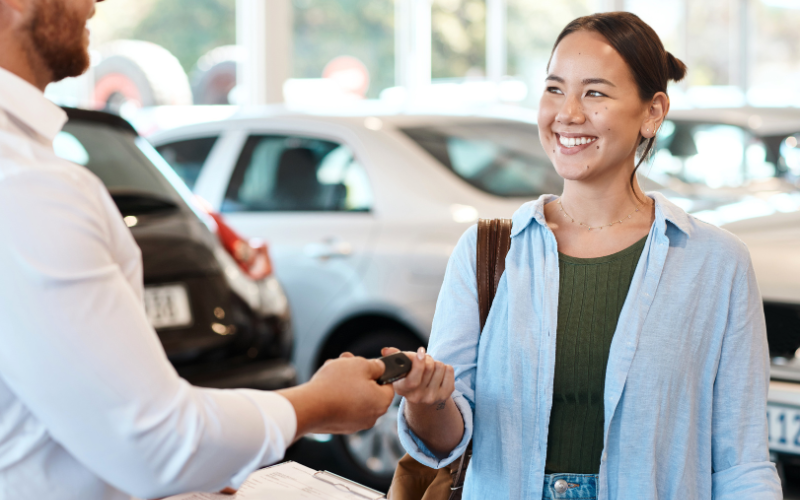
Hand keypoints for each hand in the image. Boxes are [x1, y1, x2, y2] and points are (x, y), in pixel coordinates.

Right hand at [279, 353, 394, 436]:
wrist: (309, 406)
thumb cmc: (337, 384)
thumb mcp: (360, 364)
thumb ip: (375, 366)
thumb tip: (379, 368)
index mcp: (382, 403)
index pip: (387, 385)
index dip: (376, 372)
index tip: (364, 364)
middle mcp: (372, 417)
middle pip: (369, 390)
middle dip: (357, 375)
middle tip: (346, 363)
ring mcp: (355, 424)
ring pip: (354, 397)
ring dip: (345, 382)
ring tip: (332, 370)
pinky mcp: (339, 426)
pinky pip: (343, 407)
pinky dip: (337, 396)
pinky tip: (325, 386)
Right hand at [382, 347, 454, 406]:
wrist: (423, 396)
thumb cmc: (410, 376)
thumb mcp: (401, 368)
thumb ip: (394, 357)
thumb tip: (386, 350)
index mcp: (402, 389)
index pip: (413, 379)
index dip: (418, 363)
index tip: (420, 351)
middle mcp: (417, 397)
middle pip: (429, 367)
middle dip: (427, 358)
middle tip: (424, 360)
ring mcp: (432, 398)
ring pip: (440, 366)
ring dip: (436, 363)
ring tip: (430, 369)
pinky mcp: (445, 395)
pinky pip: (449, 370)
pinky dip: (445, 368)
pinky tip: (438, 374)